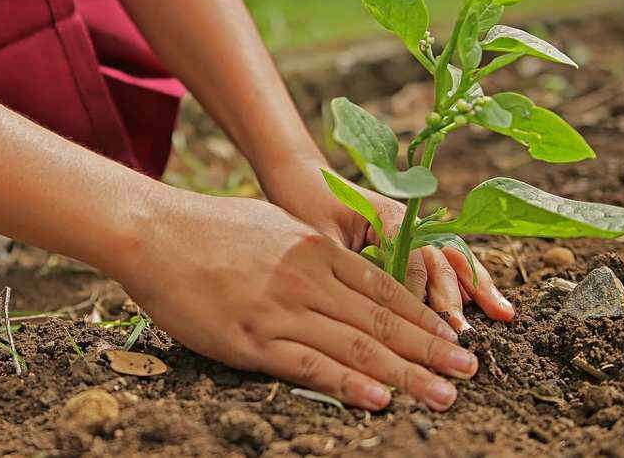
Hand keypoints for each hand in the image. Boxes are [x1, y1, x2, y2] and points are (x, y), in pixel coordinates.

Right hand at [112, 194, 479, 410]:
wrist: (154, 232)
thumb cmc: (209, 227)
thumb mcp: (273, 225)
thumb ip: (311, 250)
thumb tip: (340, 268)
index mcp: (315, 250)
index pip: (384, 290)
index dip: (424, 317)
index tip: (454, 338)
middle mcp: (308, 279)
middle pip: (382, 322)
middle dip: (431, 349)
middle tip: (469, 372)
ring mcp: (280, 310)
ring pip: (356, 347)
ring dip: (407, 374)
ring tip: (443, 394)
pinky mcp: (251, 339)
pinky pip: (309, 365)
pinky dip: (348, 384)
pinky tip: (380, 399)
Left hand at [257, 158, 514, 331]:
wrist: (301, 176)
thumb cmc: (304, 205)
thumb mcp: (320, 238)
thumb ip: (348, 266)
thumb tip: (367, 307)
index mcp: (387, 217)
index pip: (414, 261)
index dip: (420, 295)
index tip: (427, 326)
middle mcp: (408, 221)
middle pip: (440, 260)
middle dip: (455, 297)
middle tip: (464, 333)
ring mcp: (412, 228)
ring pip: (451, 259)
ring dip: (475, 287)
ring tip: (503, 314)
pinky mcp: (409, 238)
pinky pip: (443, 260)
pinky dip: (466, 281)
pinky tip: (490, 303)